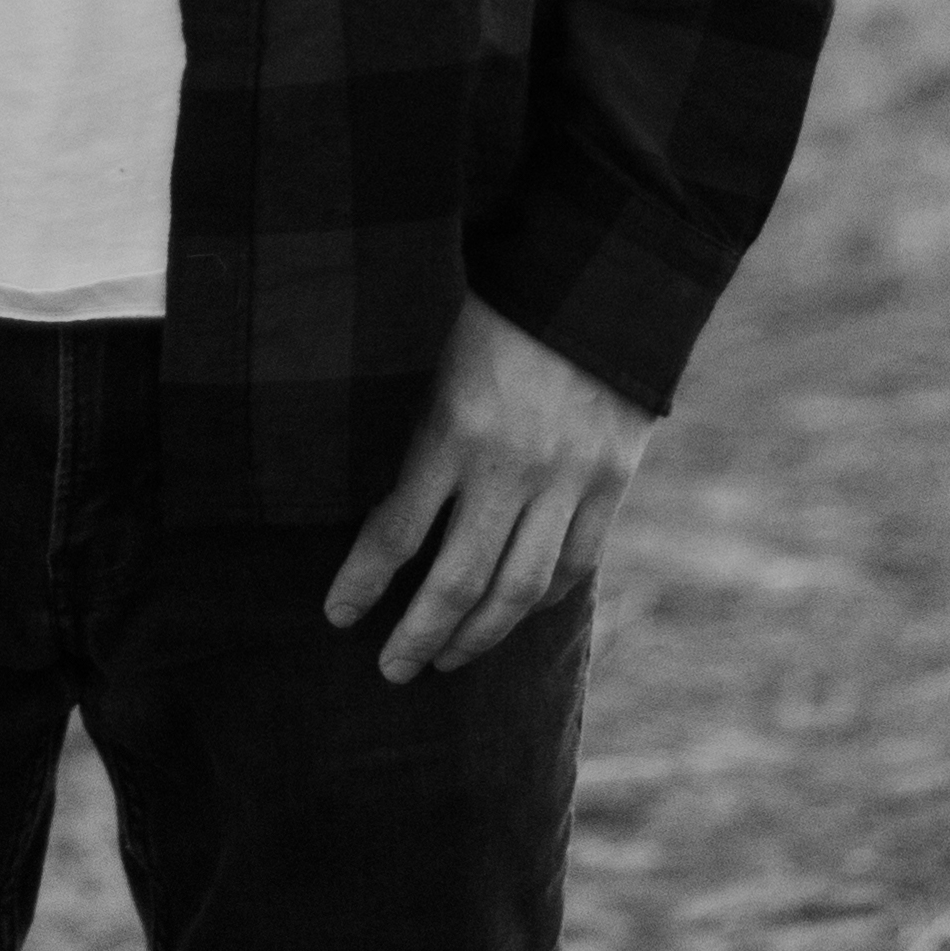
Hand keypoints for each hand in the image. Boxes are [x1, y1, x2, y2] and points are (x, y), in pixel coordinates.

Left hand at [324, 295, 652, 682]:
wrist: (597, 279)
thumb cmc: (493, 308)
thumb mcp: (431, 354)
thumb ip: (406, 426)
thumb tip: (360, 494)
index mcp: (452, 428)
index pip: (395, 531)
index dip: (362, 582)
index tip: (337, 616)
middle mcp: (511, 465)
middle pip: (457, 582)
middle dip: (418, 636)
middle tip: (392, 670)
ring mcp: (568, 478)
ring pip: (519, 588)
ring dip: (478, 636)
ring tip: (447, 660)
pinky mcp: (612, 481)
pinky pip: (576, 563)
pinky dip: (543, 598)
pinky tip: (515, 613)